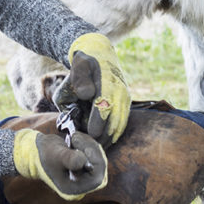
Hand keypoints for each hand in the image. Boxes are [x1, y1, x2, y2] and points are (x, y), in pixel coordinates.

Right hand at [13, 128, 106, 200]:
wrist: (36, 150)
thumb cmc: (44, 155)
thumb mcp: (56, 156)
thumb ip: (70, 159)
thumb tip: (84, 162)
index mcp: (74, 190)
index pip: (96, 178)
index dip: (95, 160)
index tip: (81, 144)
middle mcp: (81, 185)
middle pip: (100, 169)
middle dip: (92, 150)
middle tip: (77, 138)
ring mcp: (83, 176)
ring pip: (99, 160)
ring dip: (90, 145)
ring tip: (74, 137)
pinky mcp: (84, 166)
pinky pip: (95, 155)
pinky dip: (89, 144)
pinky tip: (77, 138)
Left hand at [55, 33, 130, 148]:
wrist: (98, 54)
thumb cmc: (83, 64)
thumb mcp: (77, 66)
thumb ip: (79, 79)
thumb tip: (88, 94)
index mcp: (107, 81)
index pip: (104, 105)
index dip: (98, 122)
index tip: (91, 135)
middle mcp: (120, 91)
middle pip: (115, 118)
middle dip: (103, 135)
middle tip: (90, 148)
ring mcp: (125, 97)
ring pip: (120, 122)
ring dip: (109, 137)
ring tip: (97, 149)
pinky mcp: (126, 102)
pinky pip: (122, 121)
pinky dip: (114, 133)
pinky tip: (105, 142)